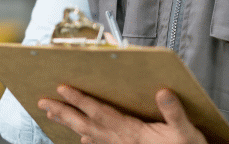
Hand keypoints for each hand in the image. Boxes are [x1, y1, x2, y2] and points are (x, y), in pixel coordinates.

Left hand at [38, 86, 209, 143]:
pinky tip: (82, 139)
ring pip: (88, 134)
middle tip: (42, 102)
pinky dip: (88, 140)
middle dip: (63, 111)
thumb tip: (162, 92)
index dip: (81, 100)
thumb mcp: (186, 132)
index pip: (100, 112)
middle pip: (86, 124)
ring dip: (69, 123)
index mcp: (132, 132)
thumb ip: (174, 112)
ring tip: (52, 114)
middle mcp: (121, 140)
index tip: (62, 88)